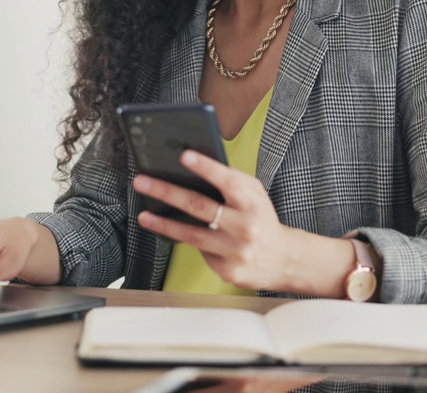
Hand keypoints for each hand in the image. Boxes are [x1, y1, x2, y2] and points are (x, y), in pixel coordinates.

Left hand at [133, 150, 293, 291]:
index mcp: (253, 203)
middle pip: (200, 207)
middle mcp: (245, 226)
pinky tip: (180, 235)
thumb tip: (196, 170)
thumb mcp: (255, 195)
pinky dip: (189, 242)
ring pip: (192, 234)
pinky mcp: (228, 270)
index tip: (184, 156)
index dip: (206, 168)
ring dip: (163, 224)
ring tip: (144, 215)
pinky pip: (201, 252)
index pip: (228, 181)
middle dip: (167, 192)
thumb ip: (232, 183)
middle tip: (142, 181)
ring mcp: (235, 250)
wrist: (284, 260)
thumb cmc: (262, 220)